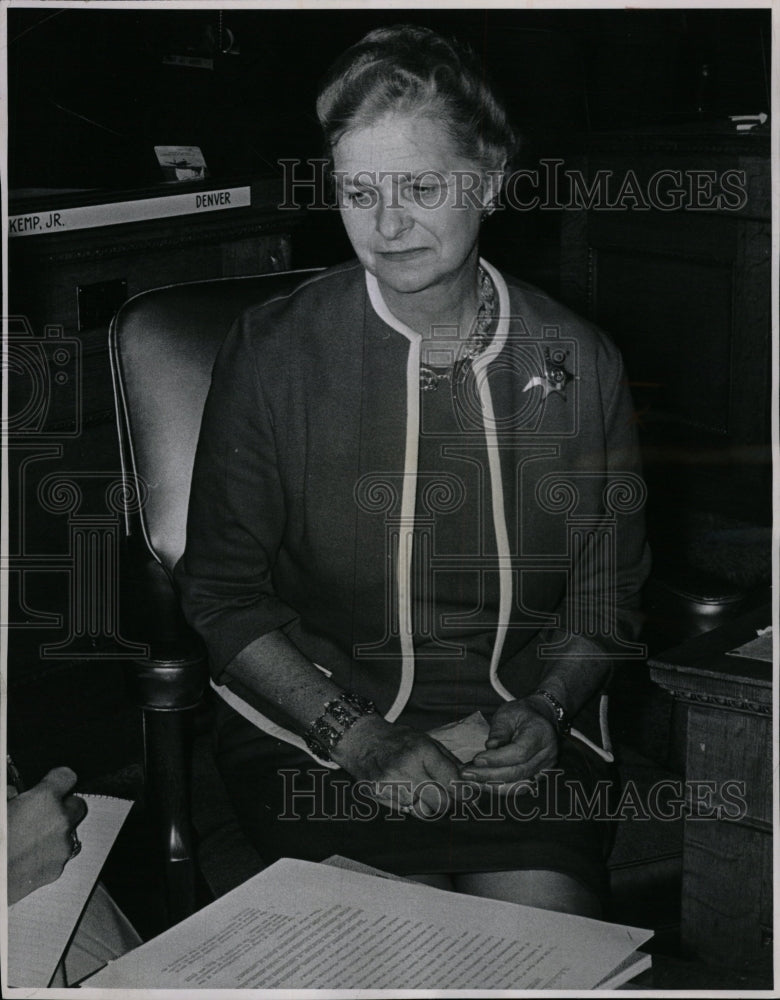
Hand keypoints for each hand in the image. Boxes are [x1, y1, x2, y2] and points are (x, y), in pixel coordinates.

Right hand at [7, 767, 87, 903]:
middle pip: (76, 804)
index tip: (52, 783)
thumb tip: (15, 793)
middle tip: (41, 813)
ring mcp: (61, 847)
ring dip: (55, 832)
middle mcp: (60, 821)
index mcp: (44, 800)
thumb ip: (10, 795)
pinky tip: (27, 856)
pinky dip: (48, 853)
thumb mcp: (0, 808)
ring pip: (68, 832)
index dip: (57, 780)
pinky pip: (59, 854)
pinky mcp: (57, 869)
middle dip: (62, 807)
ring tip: (28, 839)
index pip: (67, 776)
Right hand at [333, 714, 474, 816]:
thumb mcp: (427, 741)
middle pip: (441, 803)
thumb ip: (450, 763)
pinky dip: (411, 805)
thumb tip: (471, 787)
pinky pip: (407, 811)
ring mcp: (391, 784)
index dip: (465, 793)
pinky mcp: (379, 796)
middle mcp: (406, 768)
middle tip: (448, 796)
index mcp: (421, 751)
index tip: (469, 796)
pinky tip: (406, 790)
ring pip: (424, 811)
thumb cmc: (398, 740)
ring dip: (429, 805)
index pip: (452, 782)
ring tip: (423, 790)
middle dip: (449, 803)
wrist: (362, 740)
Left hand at [459, 699, 558, 792]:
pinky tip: (483, 783)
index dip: (497, 759)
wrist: (538, 718)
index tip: (476, 760)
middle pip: (518, 771)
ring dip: (492, 785)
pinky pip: (519, 787)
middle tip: (466, 774)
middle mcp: (547, 754)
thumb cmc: (521, 714)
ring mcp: (546, 767)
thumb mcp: (507, 714)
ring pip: (518, 784)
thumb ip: (499, 731)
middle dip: (490, 775)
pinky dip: (500, 787)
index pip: (519, 752)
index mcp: (541, 734)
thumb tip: (490, 747)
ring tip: (471, 780)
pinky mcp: (539, 776)